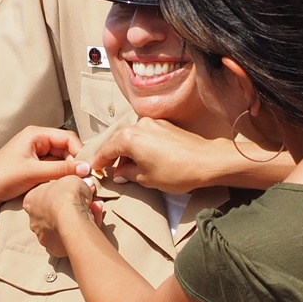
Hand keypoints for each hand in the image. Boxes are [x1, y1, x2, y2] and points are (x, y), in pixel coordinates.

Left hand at [0, 126, 88, 207]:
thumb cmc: (2, 178)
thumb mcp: (34, 173)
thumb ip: (61, 170)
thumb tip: (86, 169)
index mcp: (35, 134)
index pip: (68, 137)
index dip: (80, 152)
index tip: (89, 168)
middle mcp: (37, 140)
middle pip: (66, 147)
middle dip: (76, 161)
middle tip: (86, 178)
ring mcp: (36, 153)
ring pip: (62, 158)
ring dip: (69, 169)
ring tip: (77, 183)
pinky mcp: (34, 165)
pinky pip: (54, 167)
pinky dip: (61, 174)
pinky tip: (66, 184)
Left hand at [23, 175, 100, 257]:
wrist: (70, 219)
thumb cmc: (66, 195)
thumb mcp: (73, 179)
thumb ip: (77, 182)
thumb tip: (86, 184)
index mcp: (31, 200)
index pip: (47, 194)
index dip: (65, 191)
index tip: (77, 189)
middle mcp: (34, 220)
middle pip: (56, 212)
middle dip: (73, 207)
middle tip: (90, 200)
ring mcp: (43, 236)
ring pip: (64, 226)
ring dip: (79, 218)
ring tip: (95, 209)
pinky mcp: (56, 249)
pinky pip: (70, 238)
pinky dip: (81, 231)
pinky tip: (92, 224)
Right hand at [91, 118, 294, 191]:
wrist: (207, 161)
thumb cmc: (176, 172)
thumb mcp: (146, 179)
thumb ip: (127, 173)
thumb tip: (118, 172)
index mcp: (129, 137)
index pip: (106, 149)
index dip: (99, 162)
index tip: (94, 170)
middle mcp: (138, 125)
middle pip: (117, 140)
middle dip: (112, 155)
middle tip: (108, 169)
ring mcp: (153, 123)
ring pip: (132, 136)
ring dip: (127, 150)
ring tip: (127, 166)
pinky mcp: (165, 125)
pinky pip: (144, 134)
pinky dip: (139, 145)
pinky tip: (143, 157)